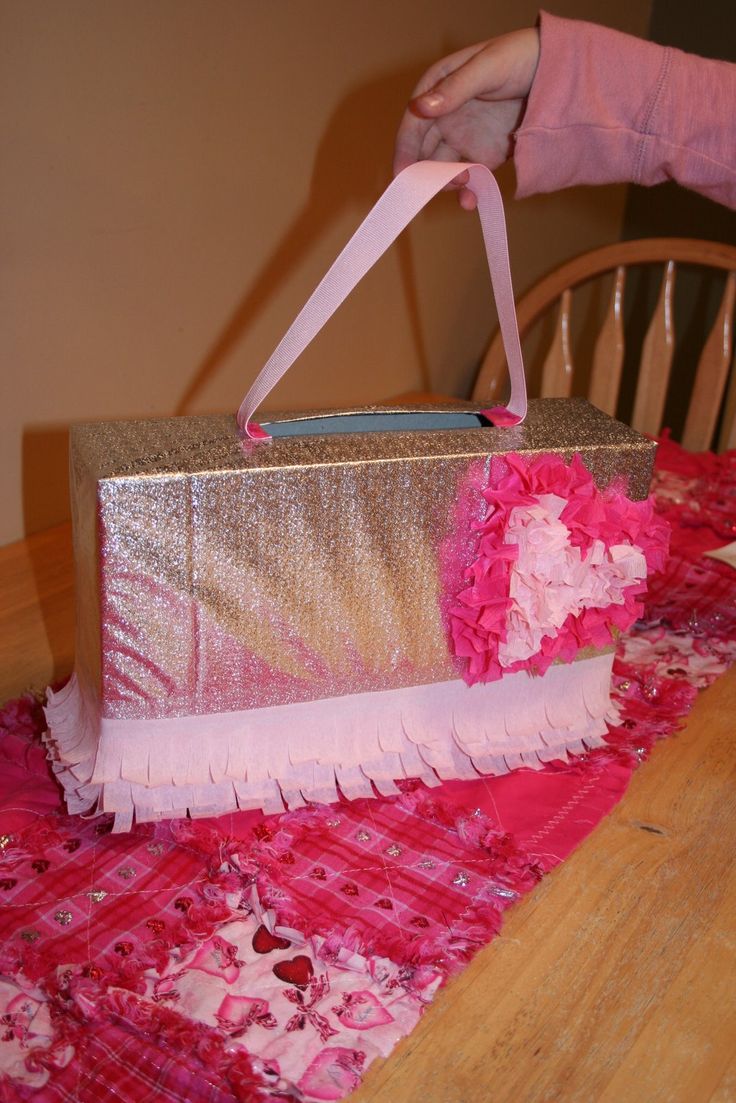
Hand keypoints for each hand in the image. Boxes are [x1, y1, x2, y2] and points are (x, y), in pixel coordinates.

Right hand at [393, 28, 539, 208]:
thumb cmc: (520, 57)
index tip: (402, 174)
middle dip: (424, 175)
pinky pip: (468, 179)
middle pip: (423, 152)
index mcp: (438, 90)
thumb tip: (419, 108)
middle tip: (429, 191)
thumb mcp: (488, 67)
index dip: (405, 150)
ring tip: (465, 183)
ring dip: (446, 184)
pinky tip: (471, 201)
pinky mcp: (483, 156)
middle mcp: (445, 117)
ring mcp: (463, 138)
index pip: (414, 124)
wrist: (558, 72)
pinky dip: (467, 192)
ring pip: (443, 170)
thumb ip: (455, 89)